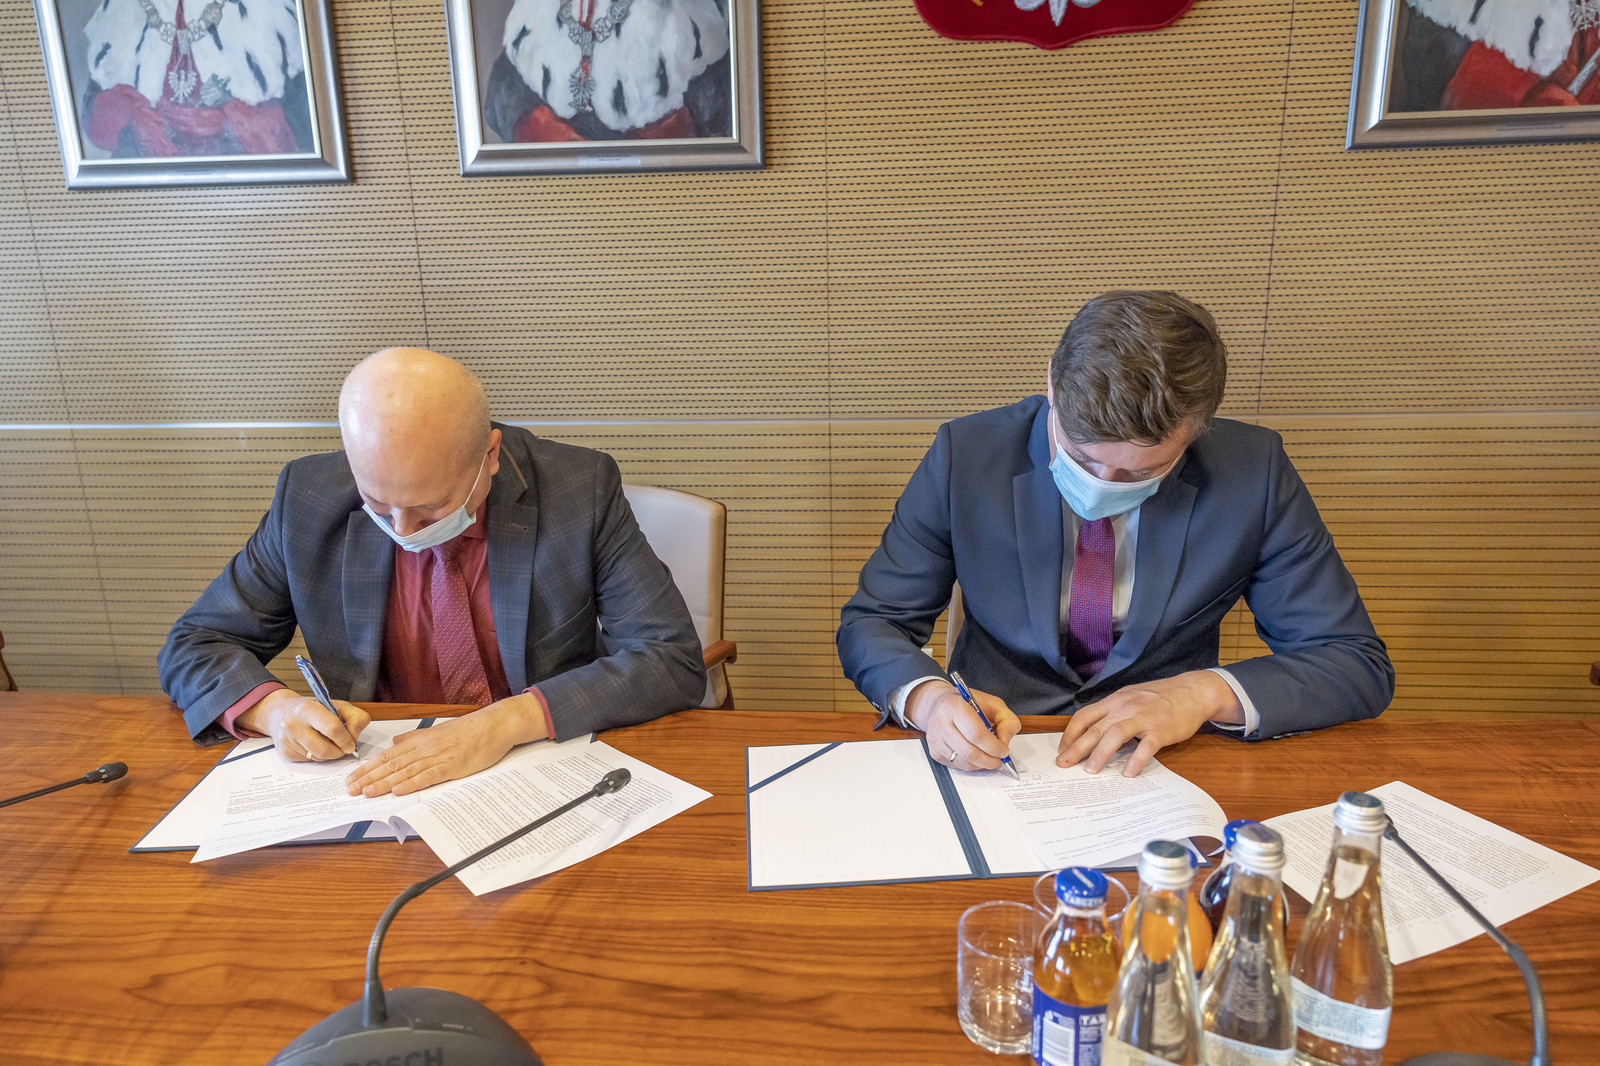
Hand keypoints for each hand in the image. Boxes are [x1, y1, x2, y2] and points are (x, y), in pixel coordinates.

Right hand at [239, 687, 370, 761]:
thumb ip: (355, 717)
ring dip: (329, 754)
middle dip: (339, 751)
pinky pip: (309, 761)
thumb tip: (354, 737)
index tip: (351, 744)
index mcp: (308, 709)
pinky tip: (314, 744)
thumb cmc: (313, 709)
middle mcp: (293, 724)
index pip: (332, 729)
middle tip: (343, 747)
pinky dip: (317, 755)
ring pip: (318, 758)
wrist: (281, 712)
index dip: (346, 739)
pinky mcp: (285, 752)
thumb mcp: (337, 705)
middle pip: (325, 749)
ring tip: (327, 741)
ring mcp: (287, 740)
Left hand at [345, 697, 532, 797]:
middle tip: (350, 790)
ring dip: (384, 783)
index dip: (368, 768)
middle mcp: (424, 748)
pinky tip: (398, 791)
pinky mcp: (451, 766)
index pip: (387, 756)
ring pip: (405, 772)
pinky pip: (428, 776)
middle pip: (390, 765)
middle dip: (368, 778)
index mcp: (419, 741)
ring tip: (366, 793)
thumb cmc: (468, 730)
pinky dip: (412, 784)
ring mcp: (437, 757)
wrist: (493, 725)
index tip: (352, 778)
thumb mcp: (437, 731)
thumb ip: (414, 738)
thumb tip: (396, 743)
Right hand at [905, 680, 1020, 771]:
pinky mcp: (933, 750)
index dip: (993, 747)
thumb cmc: (966, 703)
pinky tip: (975, 755)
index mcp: (955, 706)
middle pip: (969, 752)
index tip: (1003, 750)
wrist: (939, 703)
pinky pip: (955, 765)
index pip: (976, 734)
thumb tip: (1004, 741)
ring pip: (963, 762)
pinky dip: (970, 765)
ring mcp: (935, 738)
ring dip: (981, 764)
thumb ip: (1006, 720)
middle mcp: (941, 722)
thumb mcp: (993, 703)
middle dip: (989, 760)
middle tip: (999, 759)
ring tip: (989, 758)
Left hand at [1056, 670, 1242, 776]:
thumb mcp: (1131, 699)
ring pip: (1115, 734)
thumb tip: (1093, 734)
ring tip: (1090, 771)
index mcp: (1115, 701)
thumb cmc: (1160, 698)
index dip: (1070, 734)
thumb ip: (1113, 713)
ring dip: (1100, 754)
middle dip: (1076, 748)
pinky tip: (1128, 773)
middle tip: (1063, 764)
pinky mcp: (1161, 729)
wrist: (1192, 691)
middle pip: (1095, 728)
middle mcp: (1125, 708)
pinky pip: (1146, 746)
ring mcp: (1143, 718)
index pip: (1084, 716)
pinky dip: (1136, 760)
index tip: (1062, 750)